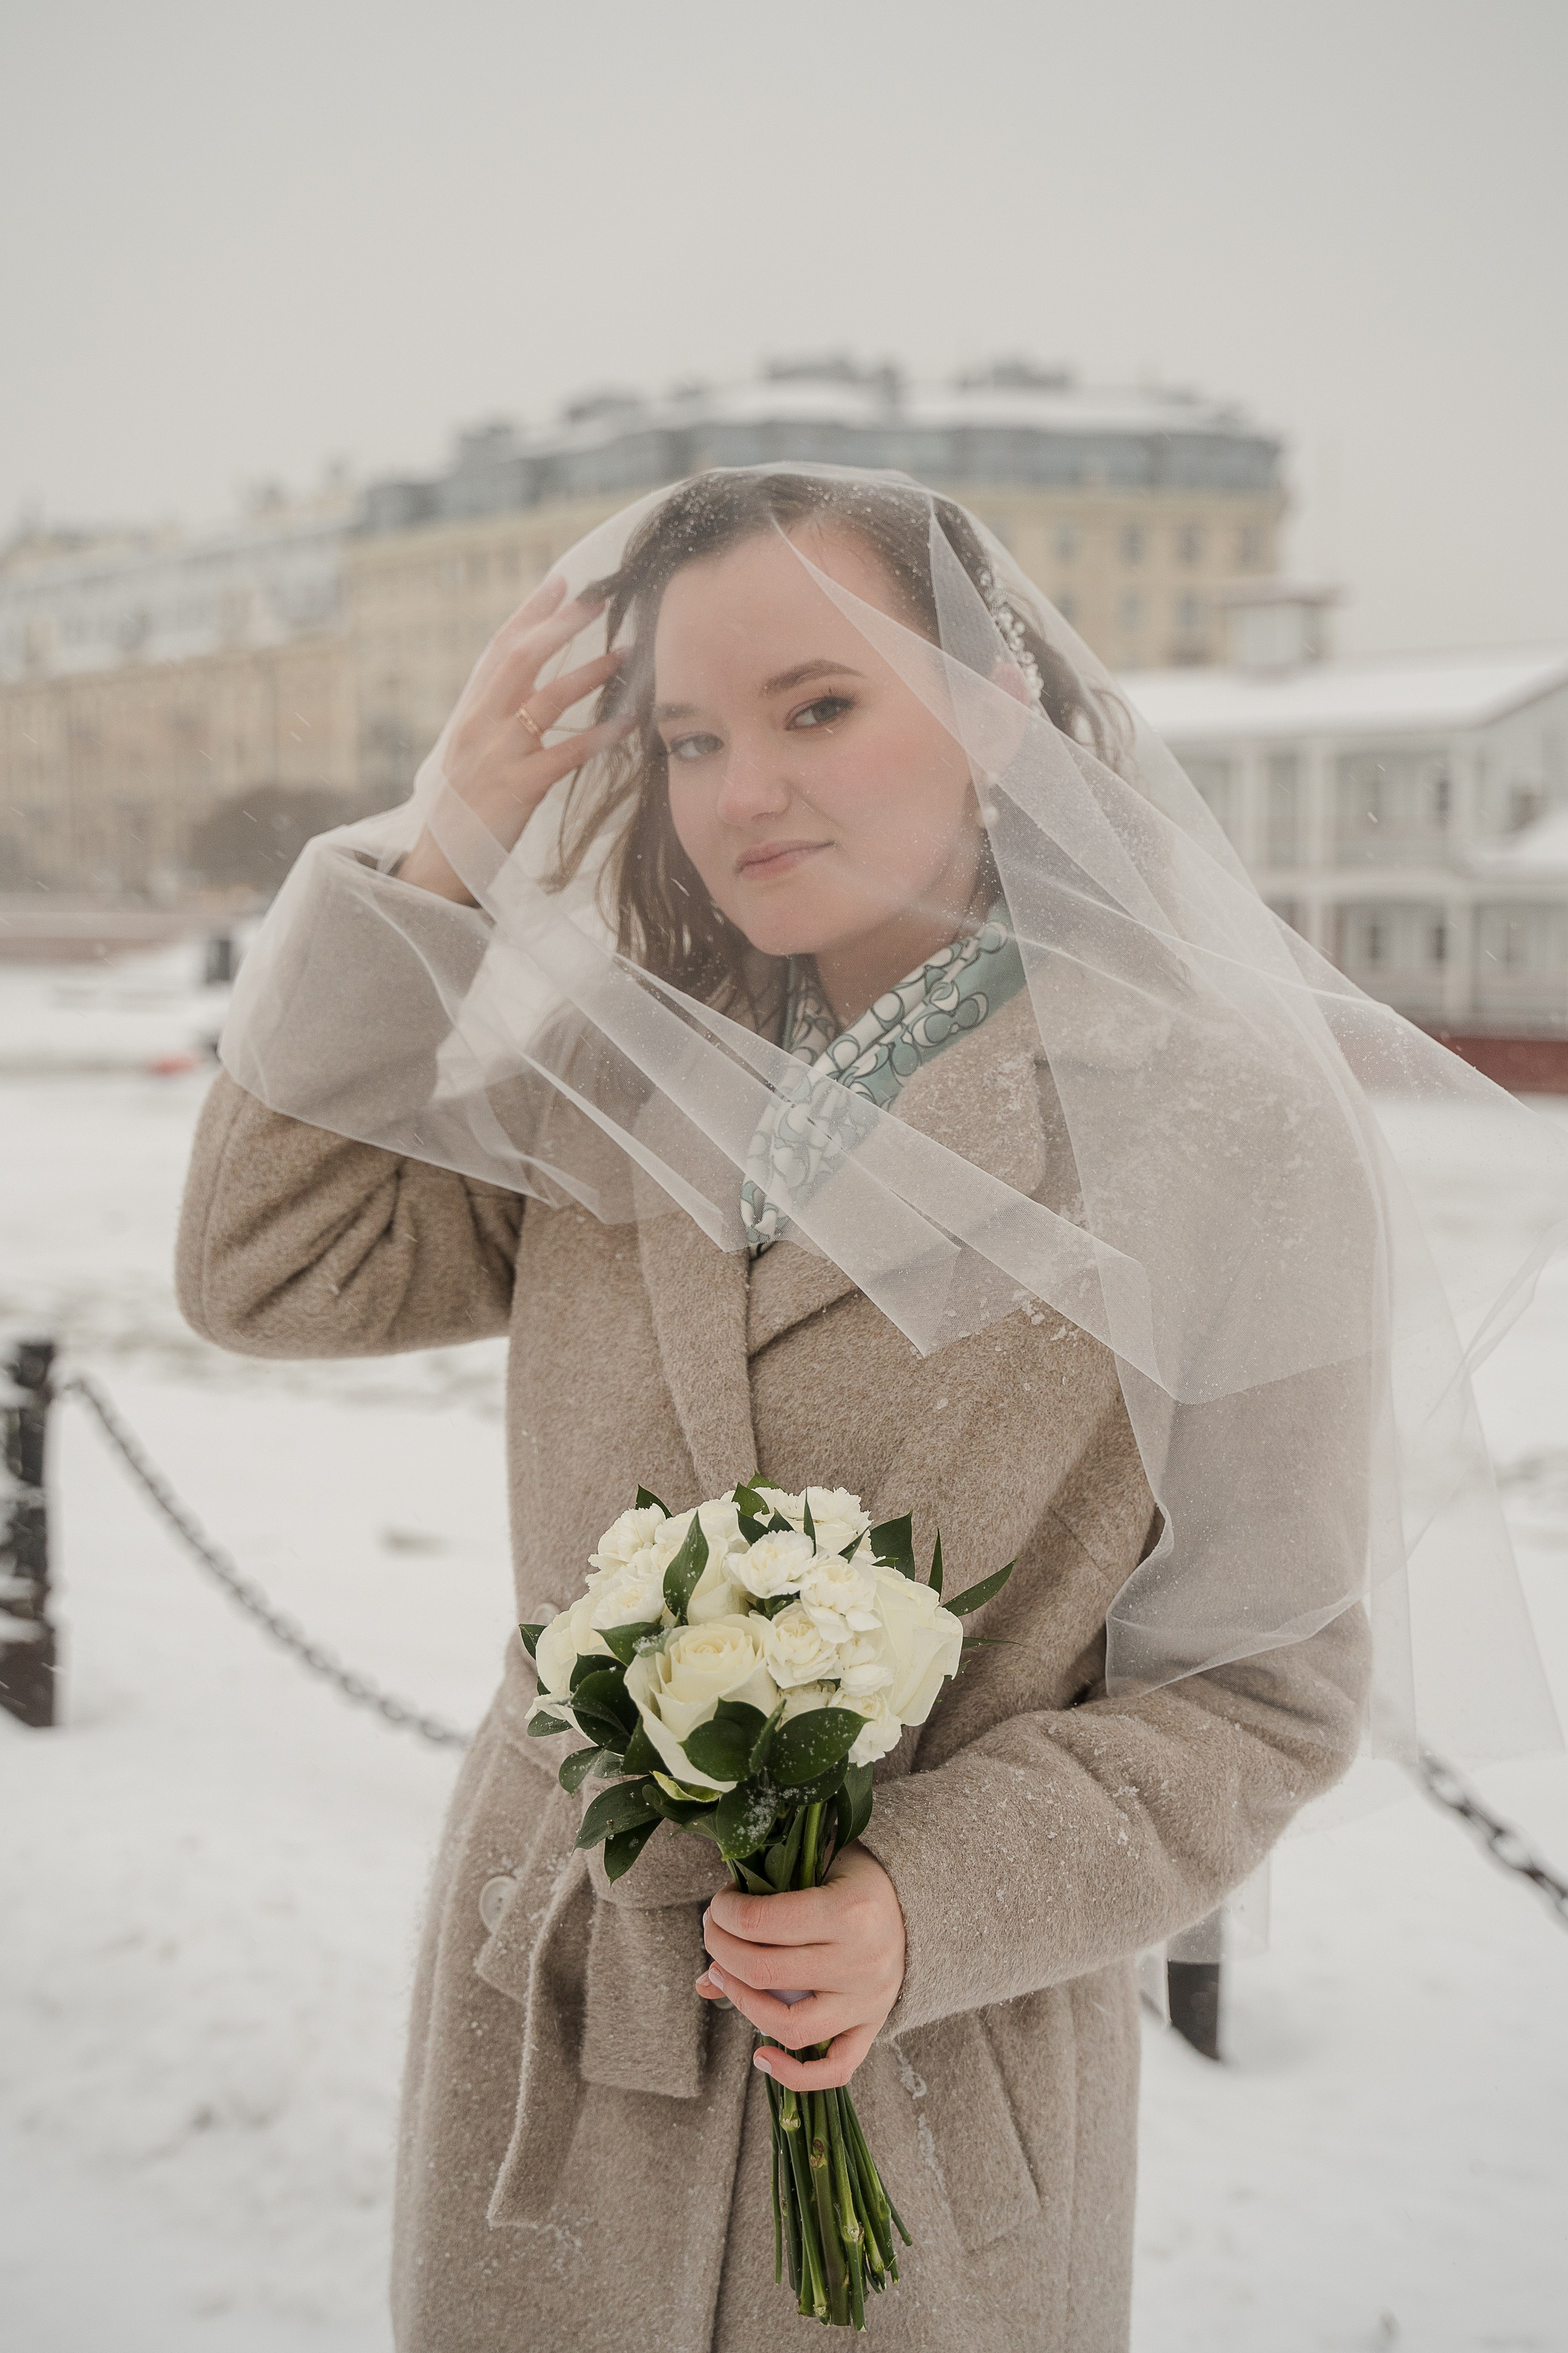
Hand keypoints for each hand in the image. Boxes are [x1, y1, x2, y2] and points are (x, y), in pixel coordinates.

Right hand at [397, 574, 632, 903]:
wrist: (441, 862)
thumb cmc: (465, 804)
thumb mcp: (473, 750)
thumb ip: (497, 714)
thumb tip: (530, 681)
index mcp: (469, 711)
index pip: (499, 648)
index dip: (530, 612)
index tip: (561, 582)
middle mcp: (479, 725)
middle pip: (519, 659)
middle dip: (560, 626)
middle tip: (599, 602)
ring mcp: (496, 756)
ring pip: (544, 701)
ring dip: (587, 674)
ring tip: (624, 656)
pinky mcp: (516, 790)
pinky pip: (563, 756)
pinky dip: (597, 737)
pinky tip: (626, 723)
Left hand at [696, 1843, 905, 2090]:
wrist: (918, 1902)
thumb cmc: (855, 1878)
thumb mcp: (815, 1869)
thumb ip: (765, 1908)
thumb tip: (705, 1976)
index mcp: (847, 1910)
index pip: (760, 1922)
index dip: (725, 1914)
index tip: (720, 1905)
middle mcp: (861, 1961)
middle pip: (765, 1971)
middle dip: (721, 1950)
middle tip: (713, 1934)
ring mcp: (869, 2001)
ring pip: (790, 2026)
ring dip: (743, 2003)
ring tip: (724, 1978)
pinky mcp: (873, 2028)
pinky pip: (835, 2070)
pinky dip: (794, 2075)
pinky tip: (760, 2056)